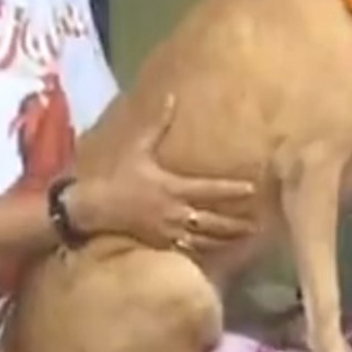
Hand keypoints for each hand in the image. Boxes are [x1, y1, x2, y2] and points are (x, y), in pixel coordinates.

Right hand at [66, 95, 258, 254]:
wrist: (93, 206)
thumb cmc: (116, 174)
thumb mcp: (137, 146)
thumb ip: (157, 123)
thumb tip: (171, 97)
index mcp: (172, 186)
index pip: (210, 189)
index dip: (233, 190)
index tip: (254, 189)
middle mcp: (175, 211)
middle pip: (214, 221)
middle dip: (237, 224)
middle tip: (258, 225)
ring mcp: (168, 231)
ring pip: (204, 240)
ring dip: (226, 240)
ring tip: (245, 240)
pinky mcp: (160, 244)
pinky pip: (188, 251)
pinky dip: (205, 252)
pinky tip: (219, 254)